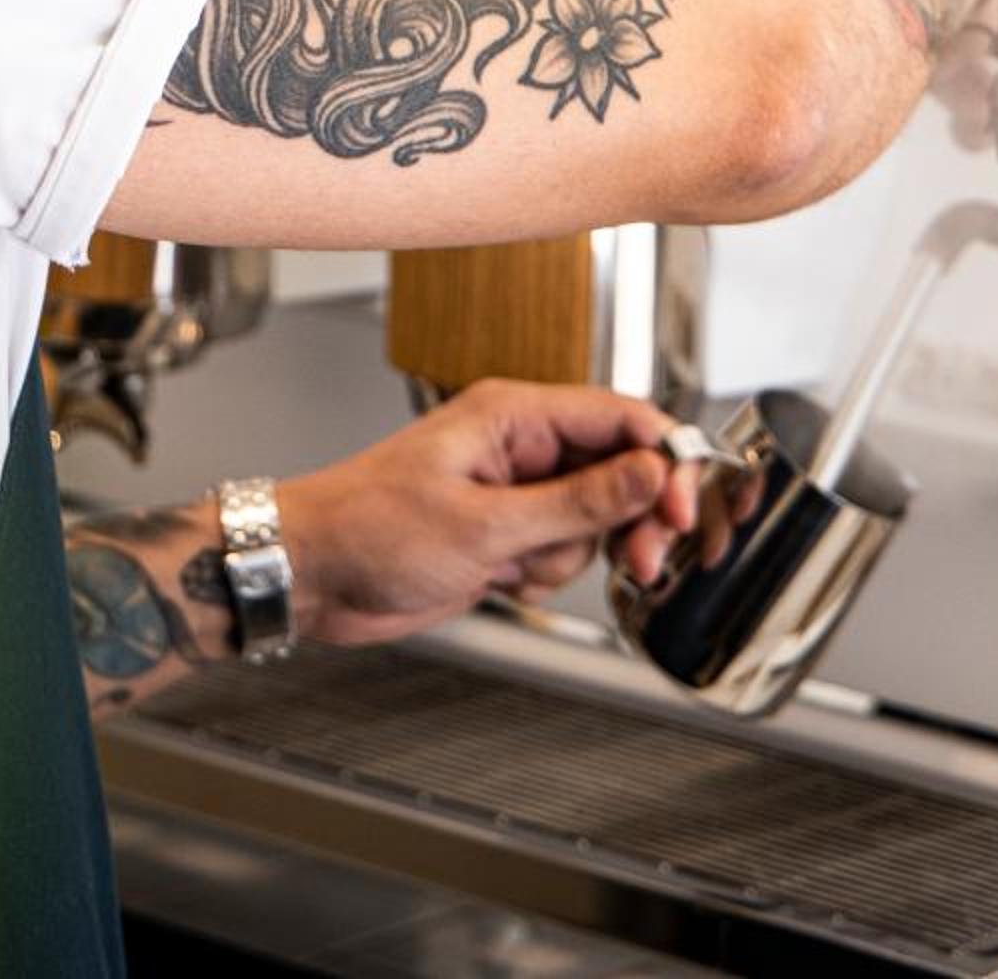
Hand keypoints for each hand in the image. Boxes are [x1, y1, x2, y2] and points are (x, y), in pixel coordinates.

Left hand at [277, 378, 696, 646]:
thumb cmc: (371, 529)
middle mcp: (518, 446)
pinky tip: (503, 581)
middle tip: (644, 559)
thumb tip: (649, 471)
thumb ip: (577, 502)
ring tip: (525, 570)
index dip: (663, 459)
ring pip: (591, 520)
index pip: (618, 418)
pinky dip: (544, 574)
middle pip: (616, 470)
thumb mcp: (486, 524)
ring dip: (574, 554)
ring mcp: (511, 492)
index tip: (684, 508)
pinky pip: (559, 551)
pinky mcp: (501, 534)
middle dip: (631, 518)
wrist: (313, 573)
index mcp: (513, 415)